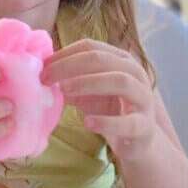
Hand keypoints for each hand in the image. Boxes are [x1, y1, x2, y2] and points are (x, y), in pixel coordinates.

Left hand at [41, 40, 155, 157]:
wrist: (138, 140)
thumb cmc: (110, 110)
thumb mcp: (87, 93)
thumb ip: (70, 82)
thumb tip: (43, 75)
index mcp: (121, 60)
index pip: (91, 47)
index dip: (64, 54)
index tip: (42, 66)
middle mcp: (136, 73)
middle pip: (103, 60)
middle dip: (70, 66)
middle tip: (46, 77)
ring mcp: (143, 98)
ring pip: (121, 81)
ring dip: (89, 83)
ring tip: (64, 91)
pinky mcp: (145, 126)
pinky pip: (128, 121)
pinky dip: (106, 122)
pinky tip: (87, 123)